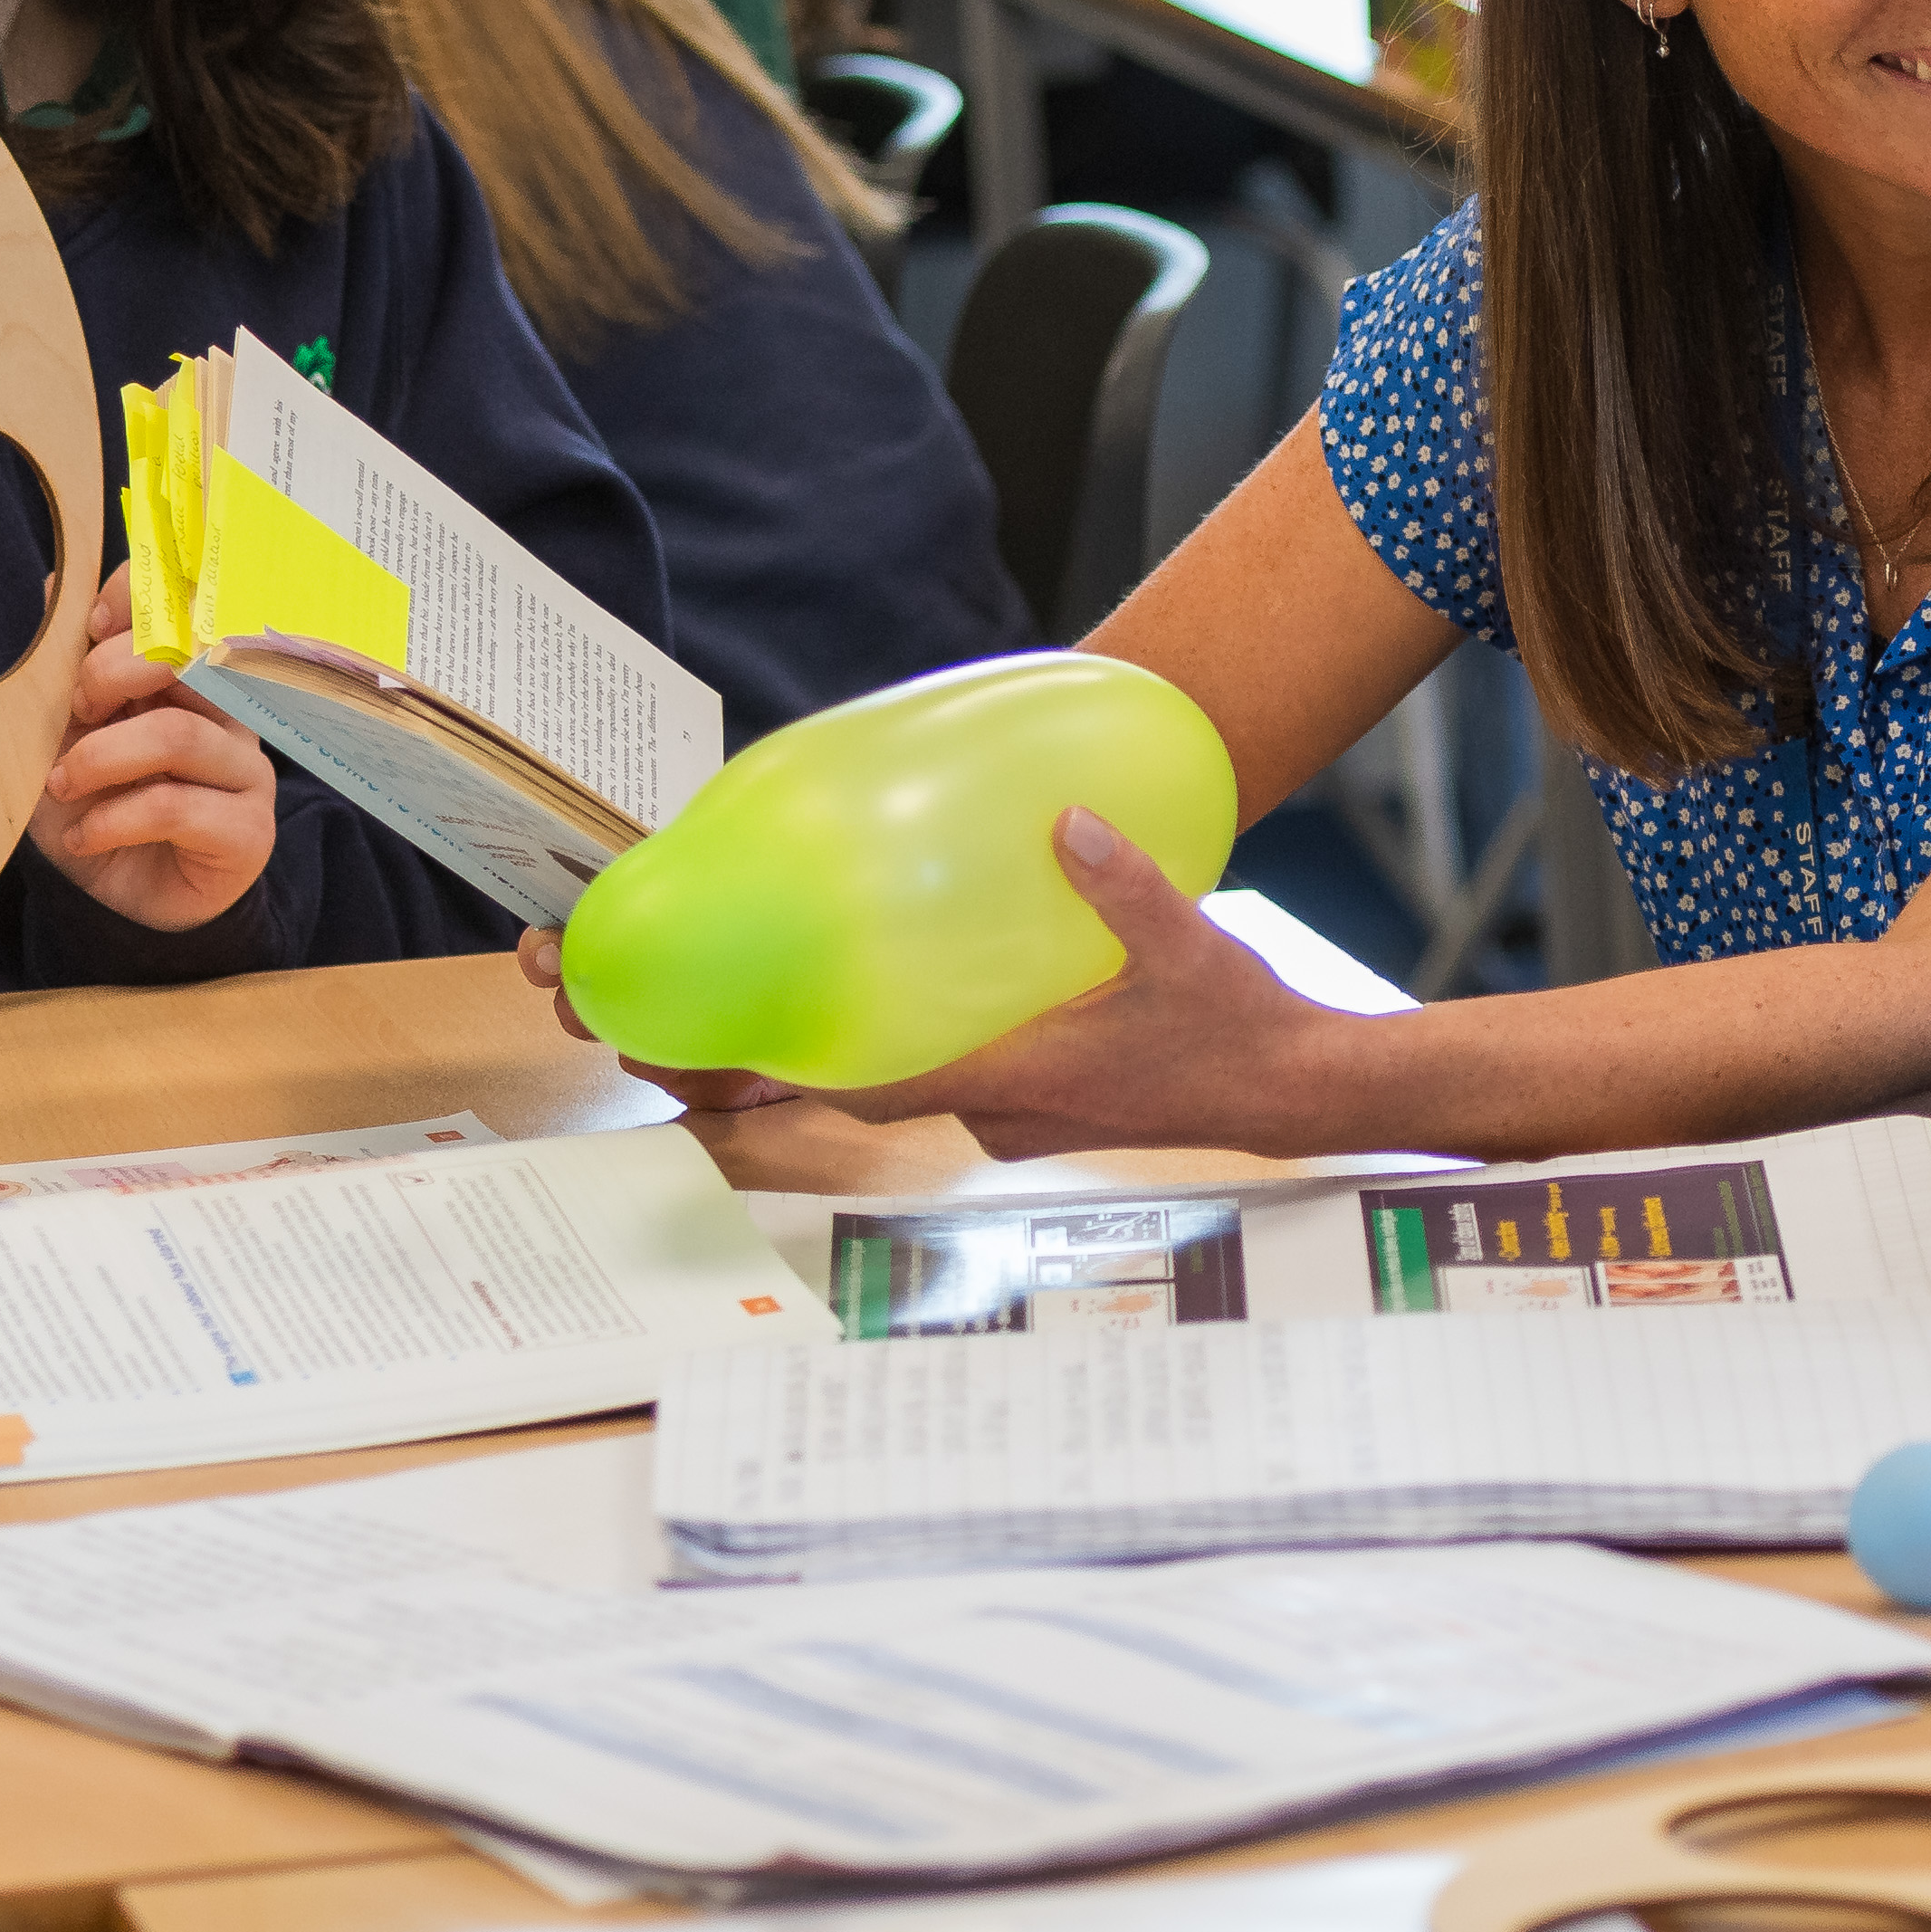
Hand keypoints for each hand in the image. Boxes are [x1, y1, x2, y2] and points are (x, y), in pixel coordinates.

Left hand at [28, 564, 273, 930]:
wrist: (117, 899)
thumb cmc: (96, 804)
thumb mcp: (64, 732)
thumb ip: (68, 666)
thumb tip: (54, 586)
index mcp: (189, 675)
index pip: (192, 606)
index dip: (143, 598)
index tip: (89, 625)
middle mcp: (231, 712)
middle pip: (193, 658)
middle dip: (113, 674)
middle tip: (73, 711)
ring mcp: (245, 770)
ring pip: (179, 733)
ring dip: (101, 757)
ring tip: (61, 784)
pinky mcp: (248, 830)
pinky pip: (176, 807)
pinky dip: (112, 819)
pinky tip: (85, 836)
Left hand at [543, 807, 1337, 1152]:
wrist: (1295, 1092)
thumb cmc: (1239, 1030)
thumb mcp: (1190, 946)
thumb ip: (1126, 887)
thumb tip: (1069, 820)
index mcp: (1011, 1077)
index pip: (863, 1086)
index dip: (768, 1081)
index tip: (682, 1064)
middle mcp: (988, 1106)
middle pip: (837, 1094)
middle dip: (737, 1071)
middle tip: (635, 1034)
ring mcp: (1002, 1111)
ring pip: (876, 1087)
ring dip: (796, 1063)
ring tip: (708, 1018)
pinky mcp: (1025, 1099)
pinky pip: (927, 1075)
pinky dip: (874, 1049)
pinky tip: (857, 1000)